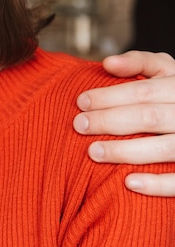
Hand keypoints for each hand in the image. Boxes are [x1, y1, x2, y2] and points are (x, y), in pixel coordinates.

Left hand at [73, 50, 174, 195]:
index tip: (81, 102)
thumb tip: (107, 63)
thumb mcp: (166, 71)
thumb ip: (139, 63)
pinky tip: (128, 182)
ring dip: (126, 152)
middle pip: (149, 117)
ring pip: (164, 148)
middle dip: (110, 121)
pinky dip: (156, 184)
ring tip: (93, 152)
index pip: (144, 92)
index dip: (110, 97)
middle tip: (79, 125)